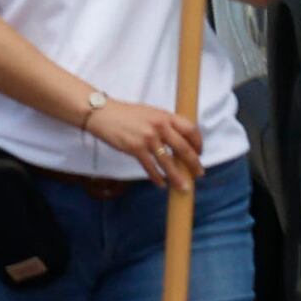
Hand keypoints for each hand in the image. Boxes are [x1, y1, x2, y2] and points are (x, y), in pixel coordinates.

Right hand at [72, 90, 205, 188]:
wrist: (102, 113)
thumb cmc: (125, 114)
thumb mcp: (149, 113)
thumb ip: (164, 123)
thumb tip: (178, 140)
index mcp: (164, 115)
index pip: (190, 129)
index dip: (198, 143)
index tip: (199, 153)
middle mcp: (159, 125)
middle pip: (183, 148)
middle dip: (193, 164)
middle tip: (199, 174)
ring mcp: (147, 137)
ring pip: (168, 162)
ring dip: (178, 177)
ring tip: (184, 187)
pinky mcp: (135, 148)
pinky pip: (151, 167)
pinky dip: (157, 177)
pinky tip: (160, 184)